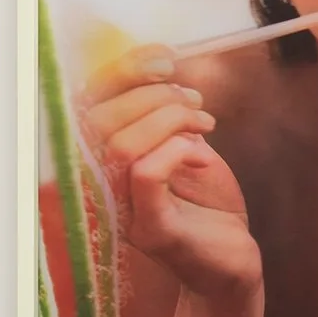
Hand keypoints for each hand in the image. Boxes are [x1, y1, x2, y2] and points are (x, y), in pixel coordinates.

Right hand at [77, 47, 259, 298]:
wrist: (231, 258)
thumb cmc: (205, 203)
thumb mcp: (182, 145)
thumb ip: (162, 112)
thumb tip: (159, 64)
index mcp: (100, 158)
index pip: (86, 102)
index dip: (122, 70)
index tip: (166, 58)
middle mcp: (98, 184)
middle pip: (99, 119)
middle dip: (156, 96)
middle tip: (195, 103)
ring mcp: (119, 209)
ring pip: (122, 144)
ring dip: (172, 120)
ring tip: (204, 124)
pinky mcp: (150, 229)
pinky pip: (145, 174)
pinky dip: (178, 150)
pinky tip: (203, 156)